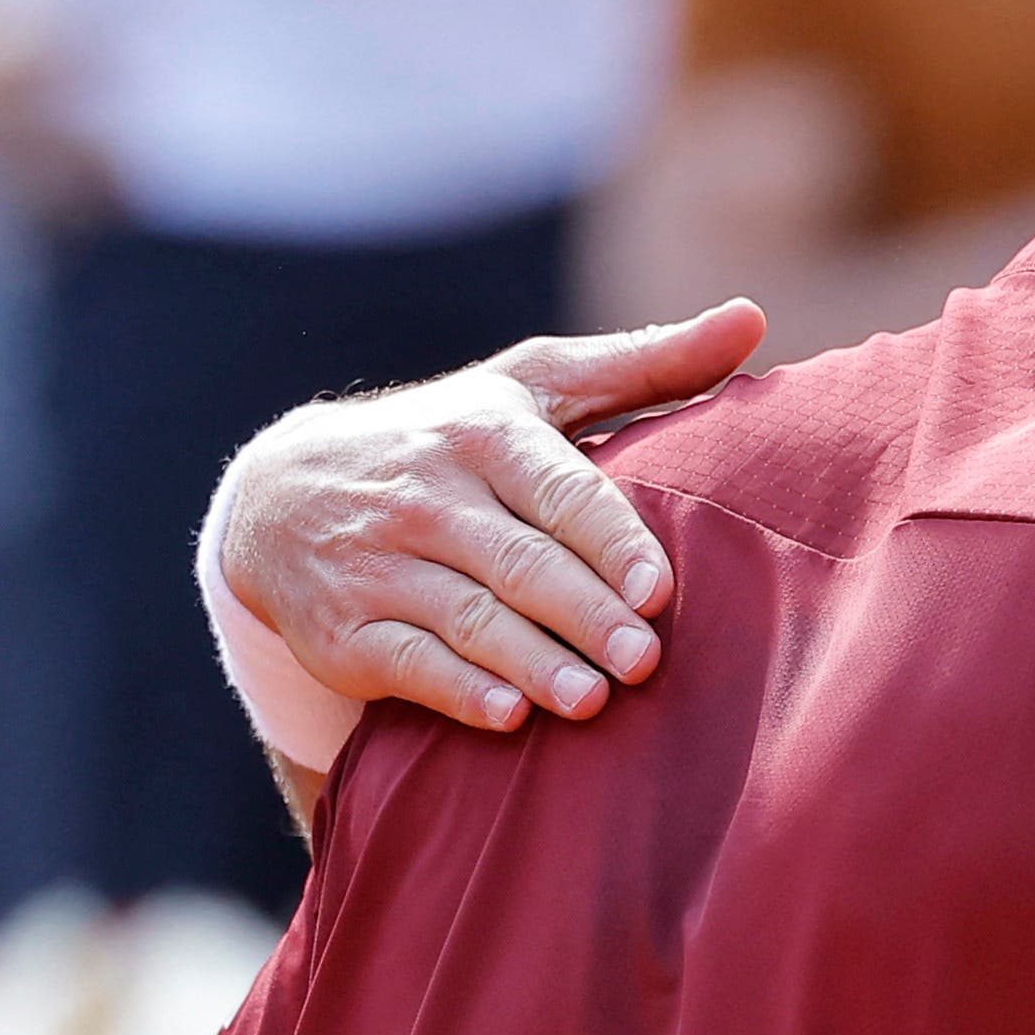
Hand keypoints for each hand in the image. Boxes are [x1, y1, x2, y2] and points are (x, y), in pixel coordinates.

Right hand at [215, 306, 766, 731]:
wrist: (281, 492)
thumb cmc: (448, 440)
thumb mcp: (533, 386)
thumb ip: (645, 364)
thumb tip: (752, 319)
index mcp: (485, 433)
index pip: (559, 490)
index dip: (608, 542)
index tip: (657, 589)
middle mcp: (426, 495)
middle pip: (519, 563)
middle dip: (584, 614)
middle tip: (644, 662)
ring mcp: (378, 563)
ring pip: (467, 617)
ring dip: (532, 662)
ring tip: (592, 699)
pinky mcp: (342, 629)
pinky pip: (406, 663)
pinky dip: (457, 691)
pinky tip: (508, 715)